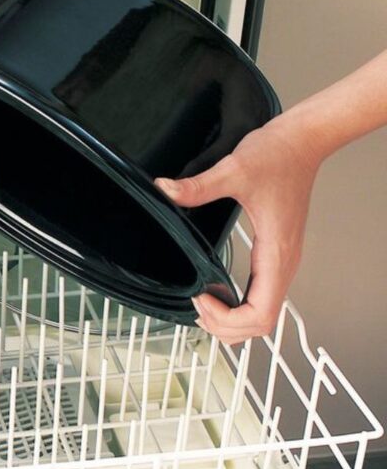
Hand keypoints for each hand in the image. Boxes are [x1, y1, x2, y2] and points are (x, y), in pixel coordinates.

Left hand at [155, 120, 321, 344]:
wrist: (302, 142)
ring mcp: (282, 261)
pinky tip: (218, 296)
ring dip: (234, 321)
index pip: (260, 314)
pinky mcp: (276, 255)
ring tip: (204, 305)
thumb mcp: (234, 169)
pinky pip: (262, 297)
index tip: (201, 299)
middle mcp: (284, 263)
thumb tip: (164, 190)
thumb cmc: (278, 156)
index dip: (228, 320)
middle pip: (262, 324)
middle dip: (226, 327)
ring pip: (264, 314)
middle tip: (196, 306)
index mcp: (276, 253)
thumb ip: (198, 185)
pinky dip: (240, 307)